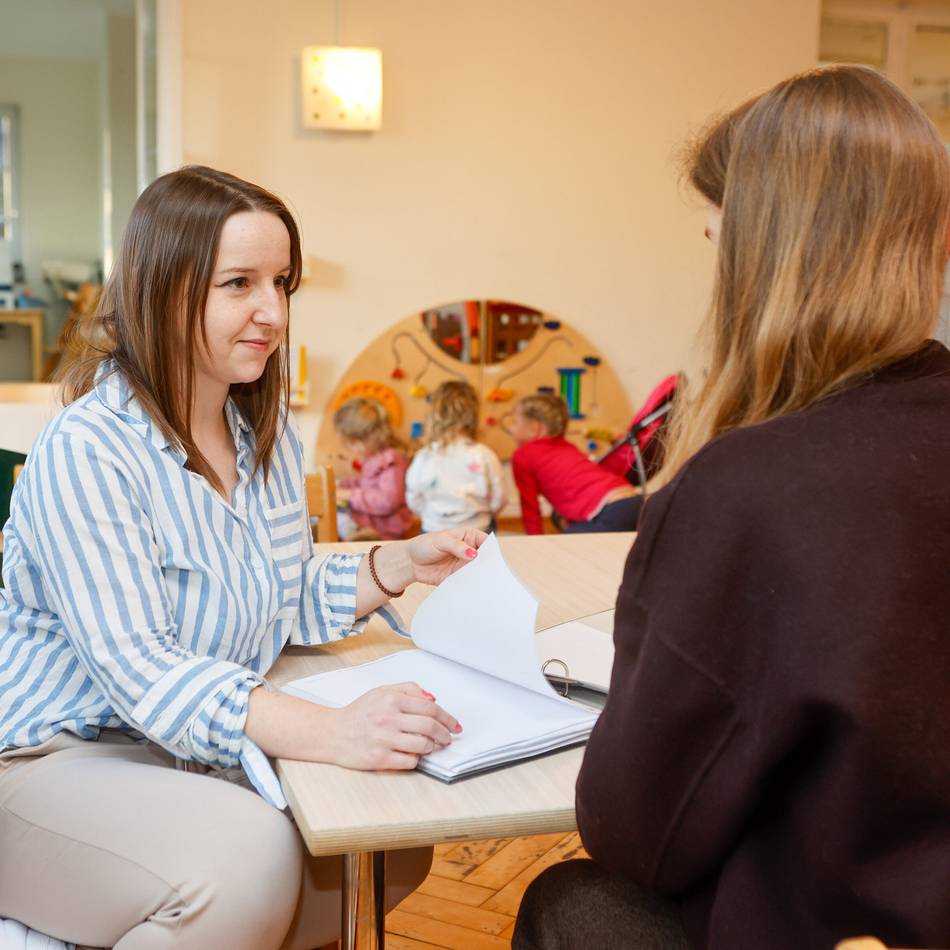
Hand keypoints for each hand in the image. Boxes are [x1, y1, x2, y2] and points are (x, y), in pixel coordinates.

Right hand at [330, 682, 461, 770]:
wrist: (333, 733)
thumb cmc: (359, 713)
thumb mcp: (382, 691)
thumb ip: (408, 689)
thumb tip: (433, 698)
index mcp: (391, 699)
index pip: (429, 708)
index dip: (447, 717)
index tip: (454, 725)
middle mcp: (388, 718)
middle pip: (429, 726)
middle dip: (444, 734)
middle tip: (448, 738)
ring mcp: (384, 739)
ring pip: (423, 745)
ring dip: (432, 747)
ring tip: (431, 746)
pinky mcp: (380, 758)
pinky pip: (410, 761)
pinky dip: (417, 758)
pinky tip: (413, 754)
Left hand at [407, 528, 487, 585]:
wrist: (409, 562)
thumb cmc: (424, 545)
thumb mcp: (440, 541)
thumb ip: (457, 546)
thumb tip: (473, 554)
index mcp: (469, 536)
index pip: (486, 542)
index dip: (491, 550)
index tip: (494, 559)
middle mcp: (469, 551)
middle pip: (485, 558)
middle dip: (488, 565)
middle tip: (490, 573)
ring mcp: (464, 565)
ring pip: (478, 571)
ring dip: (481, 576)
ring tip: (483, 582)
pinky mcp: (458, 577)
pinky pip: (468, 581)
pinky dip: (471, 584)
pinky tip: (473, 588)